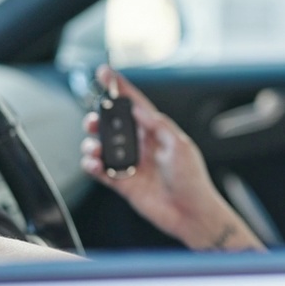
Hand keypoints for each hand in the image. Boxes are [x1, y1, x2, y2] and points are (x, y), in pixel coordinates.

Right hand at [81, 66, 263, 250]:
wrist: (190, 212)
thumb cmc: (192, 180)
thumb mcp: (180, 146)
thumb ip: (159, 125)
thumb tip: (140, 109)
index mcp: (156, 132)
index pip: (134, 104)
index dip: (119, 87)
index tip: (104, 72)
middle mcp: (141, 145)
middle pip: (112, 124)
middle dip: (98, 118)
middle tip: (93, 120)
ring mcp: (130, 164)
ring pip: (102, 147)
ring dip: (92, 144)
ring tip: (93, 147)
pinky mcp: (122, 183)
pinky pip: (101, 171)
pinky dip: (92, 165)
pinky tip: (93, 163)